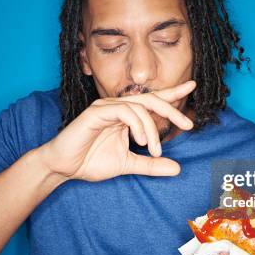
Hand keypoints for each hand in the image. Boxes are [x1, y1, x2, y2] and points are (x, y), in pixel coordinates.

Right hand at [38, 80, 195, 181]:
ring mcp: (106, 107)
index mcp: (126, 115)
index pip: (152, 101)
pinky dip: (137, 124)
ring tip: (154, 149)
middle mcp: (117, 107)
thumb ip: (150, 164)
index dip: (172, 93)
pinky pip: (123, 110)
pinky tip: (139, 140)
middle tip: (187, 123)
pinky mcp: (95, 112)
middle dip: (171, 108)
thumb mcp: (127, 164)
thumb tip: (177, 168)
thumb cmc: (90, 161)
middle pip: (150, 99)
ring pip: (139, 106)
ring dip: (152, 128)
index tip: (191, 86)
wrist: (63, 167)